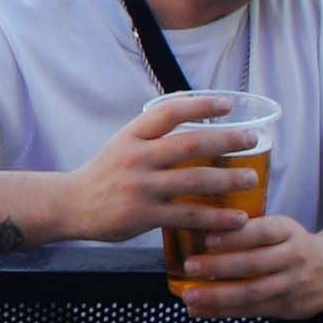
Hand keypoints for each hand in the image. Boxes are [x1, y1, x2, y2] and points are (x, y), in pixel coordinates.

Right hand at [64, 92, 274, 243]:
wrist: (70, 205)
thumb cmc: (104, 173)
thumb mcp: (122, 143)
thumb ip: (153, 131)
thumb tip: (191, 107)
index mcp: (132, 135)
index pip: (169, 111)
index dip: (201, 104)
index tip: (229, 103)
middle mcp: (136, 157)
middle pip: (189, 144)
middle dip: (226, 140)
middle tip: (252, 140)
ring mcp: (140, 187)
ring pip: (193, 181)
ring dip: (228, 179)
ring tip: (252, 179)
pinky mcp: (144, 215)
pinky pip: (188, 216)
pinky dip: (216, 218)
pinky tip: (237, 219)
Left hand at [168, 211, 322, 319]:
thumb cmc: (293, 245)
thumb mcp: (281, 228)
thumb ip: (250, 230)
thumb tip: (202, 229)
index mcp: (289, 232)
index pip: (263, 231)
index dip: (236, 236)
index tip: (208, 238)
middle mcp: (294, 258)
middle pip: (255, 264)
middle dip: (220, 266)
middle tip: (190, 266)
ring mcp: (293, 285)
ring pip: (253, 292)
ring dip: (218, 296)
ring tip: (190, 296)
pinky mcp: (289, 308)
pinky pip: (252, 311)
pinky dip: (223, 312)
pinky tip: (200, 310)